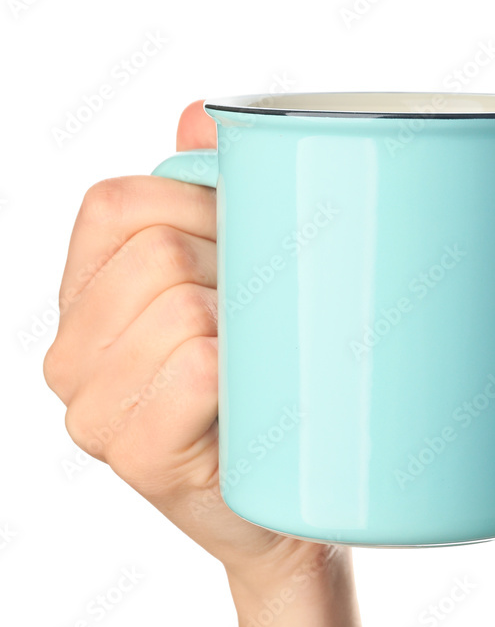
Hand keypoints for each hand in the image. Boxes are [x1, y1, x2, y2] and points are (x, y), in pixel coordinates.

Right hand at [44, 100, 339, 593]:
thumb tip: (200, 114)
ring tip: (265, 367)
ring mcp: (90, 409)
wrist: (291, 511)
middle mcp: (71, 351)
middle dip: (236, 274)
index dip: (200, 207)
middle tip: (270, 324)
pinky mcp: (133, 456)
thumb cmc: (268, 395)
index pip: (119, 205)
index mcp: (86, 297)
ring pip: (179, 307)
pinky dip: (239, 374)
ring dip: (246, 327)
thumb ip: (210, 197)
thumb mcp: (240, 285)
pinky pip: (193, 369)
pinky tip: (254, 402)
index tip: (249, 247)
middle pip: (156, 255)